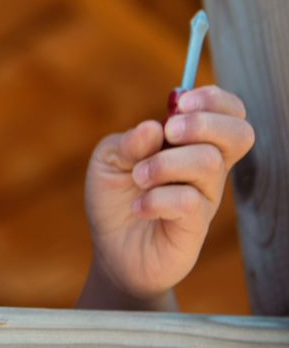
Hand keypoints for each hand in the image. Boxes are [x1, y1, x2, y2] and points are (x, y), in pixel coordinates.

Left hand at [83, 85, 254, 304]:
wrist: (111, 247)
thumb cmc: (115, 197)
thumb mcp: (109, 159)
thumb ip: (129, 140)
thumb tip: (155, 127)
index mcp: (191, 144)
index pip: (230, 113)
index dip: (215, 100)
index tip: (180, 101)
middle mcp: (207, 169)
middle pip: (240, 133)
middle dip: (203, 123)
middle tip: (169, 131)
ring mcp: (205, 198)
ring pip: (209, 163)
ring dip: (165, 163)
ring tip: (138, 177)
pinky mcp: (195, 226)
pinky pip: (190, 201)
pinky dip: (156, 198)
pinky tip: (139, 206)